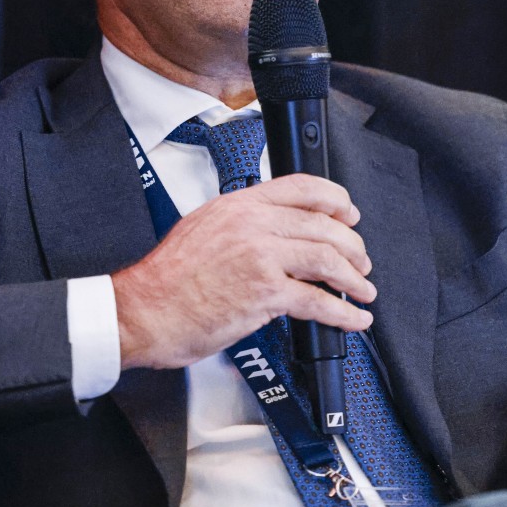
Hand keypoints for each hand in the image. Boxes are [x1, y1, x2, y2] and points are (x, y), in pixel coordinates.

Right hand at [112, 174, 375, 369]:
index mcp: (238, 204)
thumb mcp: (201, 228)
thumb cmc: (166, 280)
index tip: (349, 212)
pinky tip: (352, 319)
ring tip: (363, 290)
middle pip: (323, 224)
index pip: (301, 187)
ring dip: (354, 278)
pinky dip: (343, 313)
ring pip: (328, 258)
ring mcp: (261, 257)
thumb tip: (271, 231)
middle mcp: (252, 224)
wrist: (144, 311)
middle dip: (352, 245)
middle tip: (361, 260)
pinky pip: (318, 300)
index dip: (335, 199)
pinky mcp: (265, 293)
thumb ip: (239, 223)